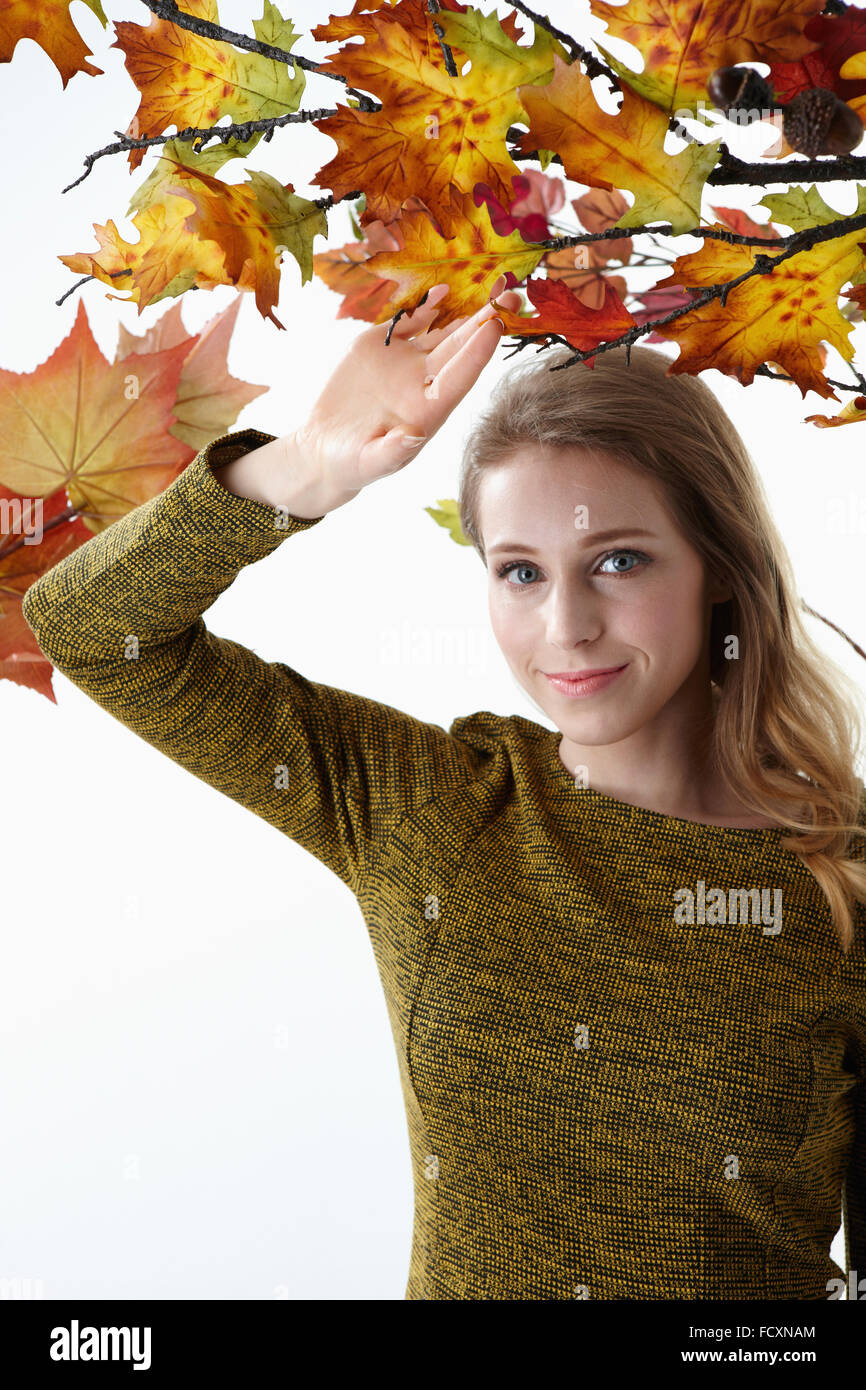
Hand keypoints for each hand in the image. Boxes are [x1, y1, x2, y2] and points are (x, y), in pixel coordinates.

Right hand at [288, 274, 522, 510]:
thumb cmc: (352, 464)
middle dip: (486, 320)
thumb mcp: (369, 464)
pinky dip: (426, 304)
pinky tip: (442, 290)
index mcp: (429, 409)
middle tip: (513, 292)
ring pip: (442, 330)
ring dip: (464, 308)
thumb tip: (412, 439)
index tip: (497, 324)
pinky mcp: (383, 347)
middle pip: (461, 347)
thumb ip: (391, 453)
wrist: (326, 448)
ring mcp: (406, 362)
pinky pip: (411, 321)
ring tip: (491, 282)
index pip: (461, 376)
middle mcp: (424, 382)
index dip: (478, 350)